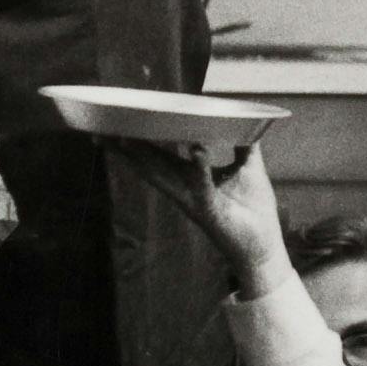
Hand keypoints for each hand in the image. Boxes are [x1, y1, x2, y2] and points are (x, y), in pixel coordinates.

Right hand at [113, 141, 287, 295]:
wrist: (264, 247)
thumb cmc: (254, 210)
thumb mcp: (249, 168)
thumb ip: (244, 144)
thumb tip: (244, 118)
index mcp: (189, 178)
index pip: (158, 157)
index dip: (137, 143)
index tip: (115, 128)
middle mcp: (184, 189)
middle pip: (149, 166)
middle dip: (126, 151)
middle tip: (102, 133)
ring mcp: (194, 200)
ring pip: (164, 176)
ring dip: (146, 157)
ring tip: (127, 138)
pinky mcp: (211, 210)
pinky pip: (202, 187)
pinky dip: (199, 168)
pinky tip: (195, 149)